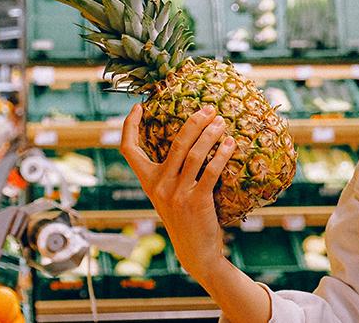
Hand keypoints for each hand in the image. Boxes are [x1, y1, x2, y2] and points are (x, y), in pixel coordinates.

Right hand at [119, 104, 272, 322]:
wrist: (195, 251)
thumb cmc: (185, 218)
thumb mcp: (169, 195)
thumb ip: (171, 174)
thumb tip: (187, 141)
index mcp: (148, 182)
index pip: (128, 150)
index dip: (129, 127)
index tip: (137, 107)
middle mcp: (159, 186)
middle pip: (174, 143)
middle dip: (194, 122)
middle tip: (209, 108)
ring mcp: (176, 194)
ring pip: (193, 154)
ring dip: (210, 134)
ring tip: (222, 122)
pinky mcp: (196, 201)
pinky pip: (210, 171)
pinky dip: (221, 155)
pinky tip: (230, 144)